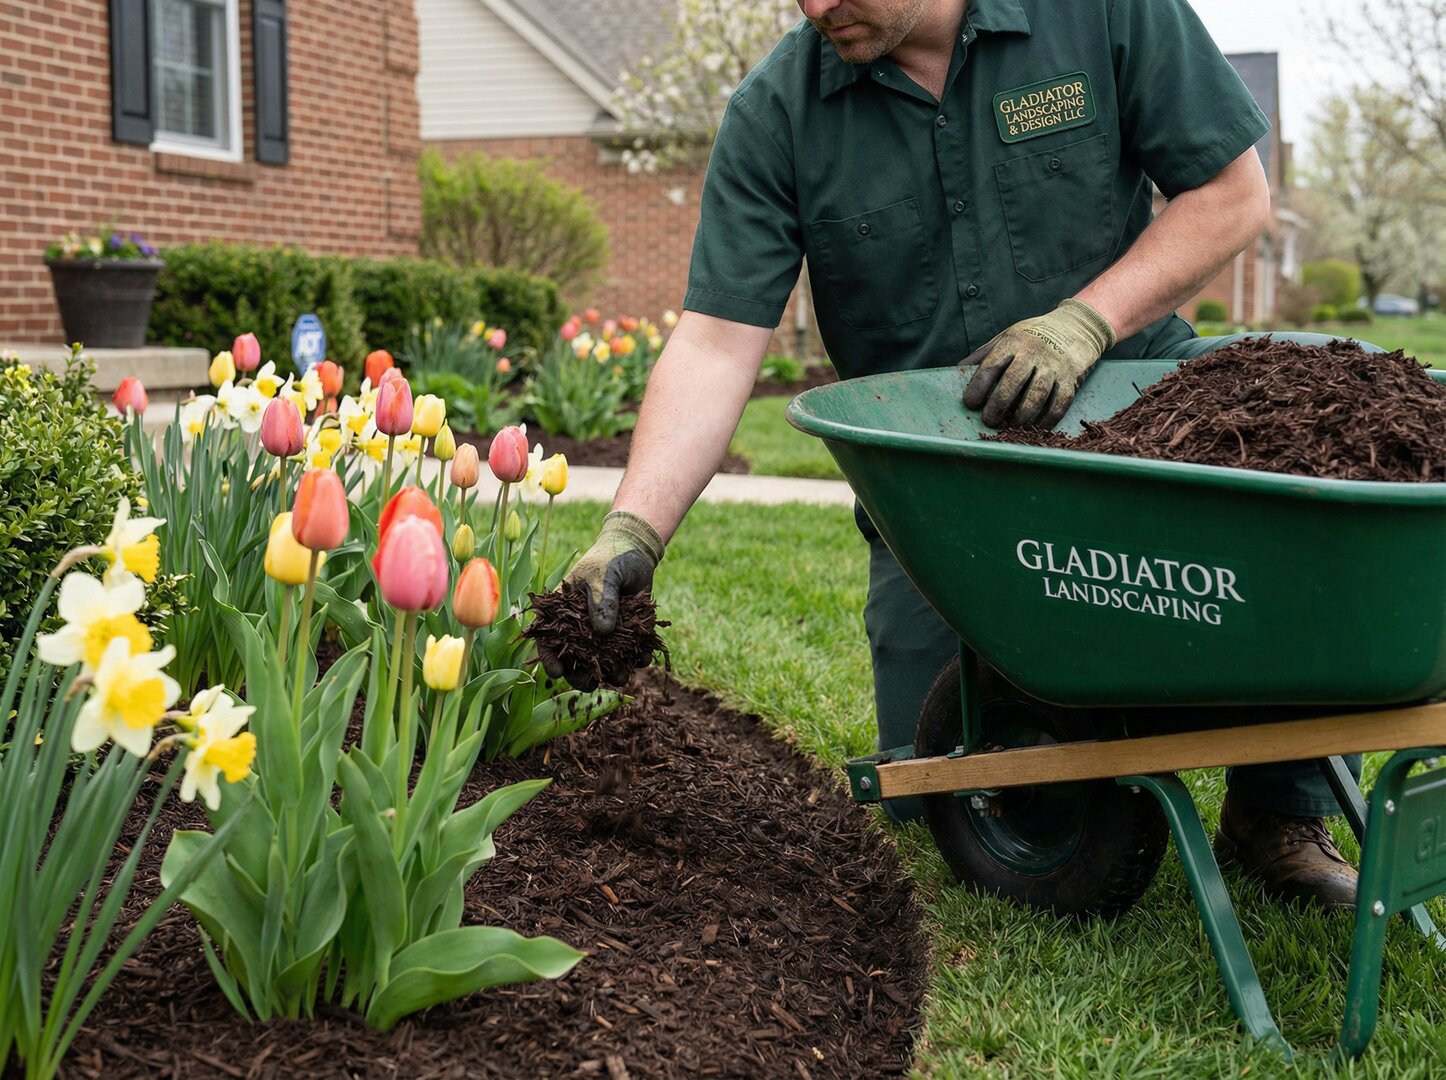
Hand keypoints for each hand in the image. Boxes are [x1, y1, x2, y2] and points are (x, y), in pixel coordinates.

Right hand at [538, 510, 664, 681]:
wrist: (637, 552)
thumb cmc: (610, 559)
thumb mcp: (603, 575)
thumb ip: (602, 600)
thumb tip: (603, 632)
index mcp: (563, 613)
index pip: (549, 639)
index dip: (549, 658)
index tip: (557, 673)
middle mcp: (581, 628)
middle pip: (575, 660)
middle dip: (581, 676)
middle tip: (591, 684)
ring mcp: (604, 634)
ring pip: (603, 662)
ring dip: (611, 673)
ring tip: (622, 676)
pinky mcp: (626, 634)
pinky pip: (630, 653)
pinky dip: (637, 659)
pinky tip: (642, 659)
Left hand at [960, 299, 1115, 427]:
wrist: (1075, 327)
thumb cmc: (1032, 335)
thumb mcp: (1006, 336)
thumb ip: (984, 355)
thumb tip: (957, 372)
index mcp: (1013, 342)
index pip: (992, 365)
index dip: (979, 386)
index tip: (970, 403)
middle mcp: (1033, 353)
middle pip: (1013, 381)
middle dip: (998, 404)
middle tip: (989, 421)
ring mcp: (1053, 367)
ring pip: (1036, 395)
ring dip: (1022, 415)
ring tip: (1011, 427)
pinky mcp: (1070, 379)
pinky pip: (1059, 403)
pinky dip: (1047, 420)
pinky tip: (1036, 429)